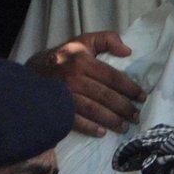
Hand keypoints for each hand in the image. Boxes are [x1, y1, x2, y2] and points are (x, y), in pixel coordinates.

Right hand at [27, 32, 145, 135]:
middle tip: (136, 116)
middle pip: (106, 96)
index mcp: (82, 61)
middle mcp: (74, 78)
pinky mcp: (57, 109)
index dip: (130, 88)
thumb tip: (128, 51)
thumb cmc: (63, 58)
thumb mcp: (83, 42)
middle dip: (124, 108)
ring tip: (124, 127)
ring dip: (112, 121)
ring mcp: (64, 95)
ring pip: (94, 110)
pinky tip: (102, 133)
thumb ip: (106, 40)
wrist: (32, 73)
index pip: (113, 77)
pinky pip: (77, 121)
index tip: (142, 97)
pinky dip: (91, 128)